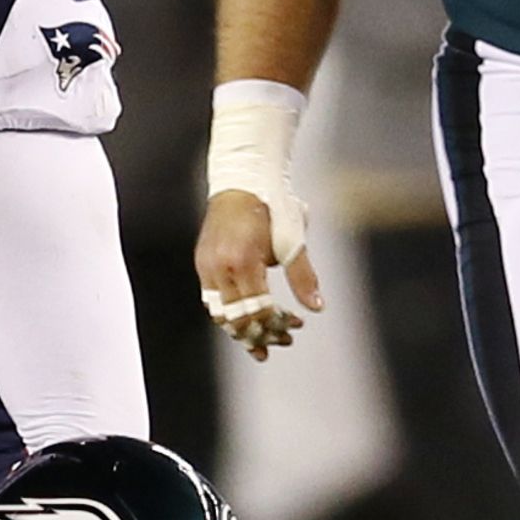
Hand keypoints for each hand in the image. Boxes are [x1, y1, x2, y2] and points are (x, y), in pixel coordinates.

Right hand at [196, 190, 323, 360]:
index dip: (278, 325)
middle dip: (262, 335)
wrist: (241, 178)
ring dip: (242, 330)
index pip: (259, 311)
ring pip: (221, 314)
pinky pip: (212, 299)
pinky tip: (246, 317)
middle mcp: (220, 268)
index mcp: (244, 262)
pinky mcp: (202, 262)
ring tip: (262, 341)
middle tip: (284, 341)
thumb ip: (303, 276)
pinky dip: (229, 314)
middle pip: (238, 319)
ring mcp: (207, 266)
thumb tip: (316, 307)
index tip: (296, 327)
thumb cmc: (272, 205)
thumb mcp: (293, 240)